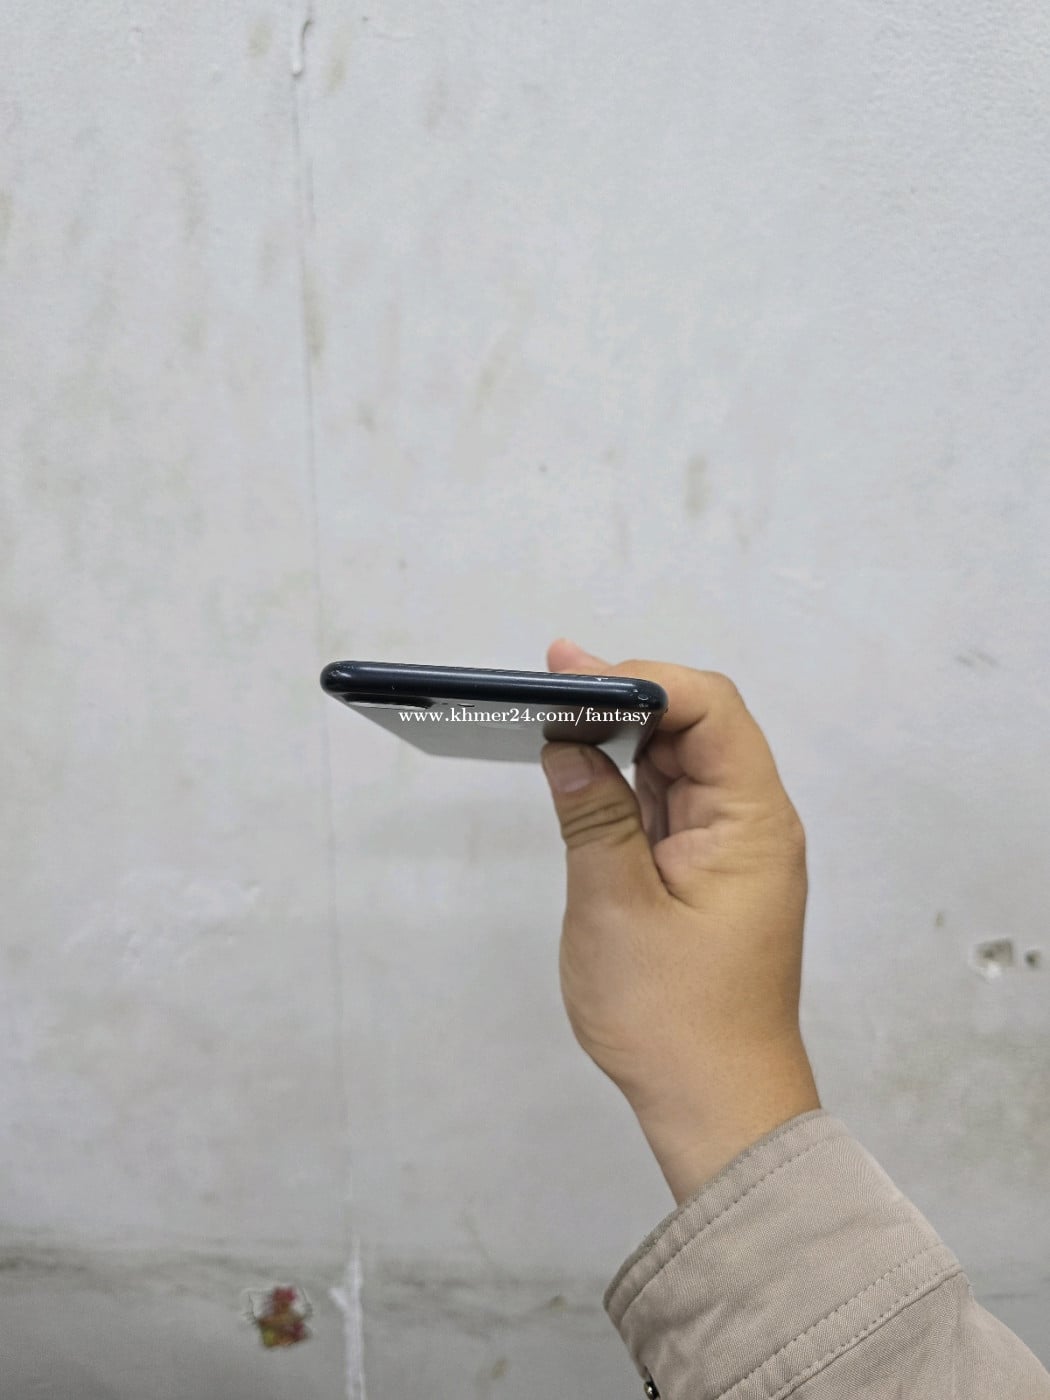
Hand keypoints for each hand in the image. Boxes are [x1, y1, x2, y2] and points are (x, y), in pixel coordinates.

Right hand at [540, 639, 819, 1203]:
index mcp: (752, 825)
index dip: (646, 680)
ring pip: (677, 761)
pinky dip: (622, 779)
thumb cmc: (677, 1025)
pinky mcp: (702, 870)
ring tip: (551, 707)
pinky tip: (579, 764)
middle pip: (696, 726)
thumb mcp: (616, 910)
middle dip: (625, 696)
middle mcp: (749, 824)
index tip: (577, 674)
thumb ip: (593, 816)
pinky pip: (665, 802)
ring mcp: (727, 847)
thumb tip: (567, 746)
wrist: (716, 1106)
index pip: (713, 711)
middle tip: (550, 678)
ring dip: (620, 735)